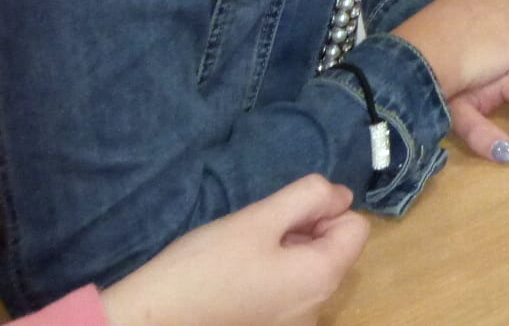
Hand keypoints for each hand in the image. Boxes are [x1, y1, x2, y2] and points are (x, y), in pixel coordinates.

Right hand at [98, 175, 367, 325]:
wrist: (152, 320)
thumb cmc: (206, 265)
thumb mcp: (259, 218)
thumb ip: (308, 197)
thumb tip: (340, 194)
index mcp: (324, 277)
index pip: (356, 226)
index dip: (325, 208)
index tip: (286, 212)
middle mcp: (319, 306)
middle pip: (335, 249)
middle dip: (306, 229)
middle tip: (260, 230)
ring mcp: (296, 322)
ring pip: (310, 269)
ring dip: (288, 250)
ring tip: (246, 253)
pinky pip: (290, 291)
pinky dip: (274, 275)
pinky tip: (239, 274)